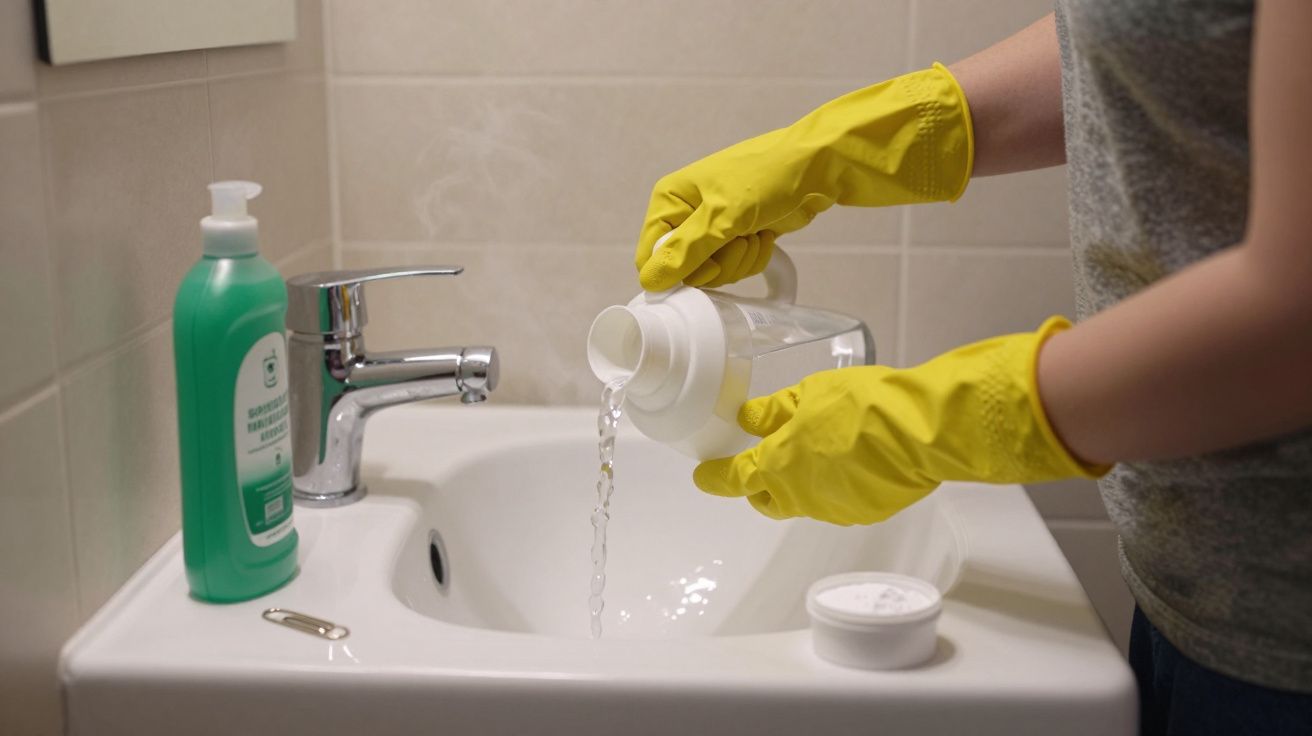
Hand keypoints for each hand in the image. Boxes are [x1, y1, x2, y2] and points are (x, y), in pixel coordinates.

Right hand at [635, 63, 974, 291]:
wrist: (818, 167)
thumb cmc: (768, 176)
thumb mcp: (722, 216)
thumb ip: (686, 252)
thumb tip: (650, 280)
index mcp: (670, 199)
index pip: (651, 254)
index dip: (674, 273)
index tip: (704, 270)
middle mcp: (687, 213)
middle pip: (684, 269)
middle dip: (716, 265)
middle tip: (737, 242)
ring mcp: (715, 226)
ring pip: (713, 272)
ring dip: (738, 262)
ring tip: (754, 233)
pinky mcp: (739, 235)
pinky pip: (735, 267)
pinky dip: (753, 258)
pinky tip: (764, 236)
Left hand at [692, 317, 1106, 524]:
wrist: (926, 431)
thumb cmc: (867, 405)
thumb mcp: (811, 393)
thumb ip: (776, 410)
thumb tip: (750, 417)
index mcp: (778, 466)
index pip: (734, 478)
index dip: (715, 476)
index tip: (703, 475)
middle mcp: (801, 496)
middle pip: (766, 498)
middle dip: (756, 485)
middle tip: (759, 463)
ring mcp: (835, 509)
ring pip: (804, 501)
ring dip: (800, 482)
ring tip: (816, 452)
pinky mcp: (866, 512)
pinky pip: (838, 501)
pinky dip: (835, 484)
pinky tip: (851, 460)